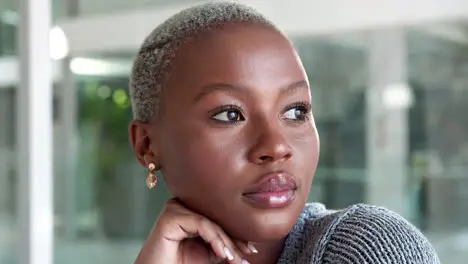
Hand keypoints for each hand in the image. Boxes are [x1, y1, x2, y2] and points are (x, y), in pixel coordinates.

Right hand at [134, 198, 257, 263]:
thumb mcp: (208, 254)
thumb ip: (223, 244)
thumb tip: (249, 243)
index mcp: (189, 210)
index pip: (217, 218)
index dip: (235, 234)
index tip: (250, 249)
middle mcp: (181, 205)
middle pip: (214, 218)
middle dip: (233, 239)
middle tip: (247, 254)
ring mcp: (174, 207)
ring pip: (210, 221)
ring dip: (225, 242)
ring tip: (234, 259)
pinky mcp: (170, 216)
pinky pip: (201, 224)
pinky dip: (215, 240)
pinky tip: (222, 254)